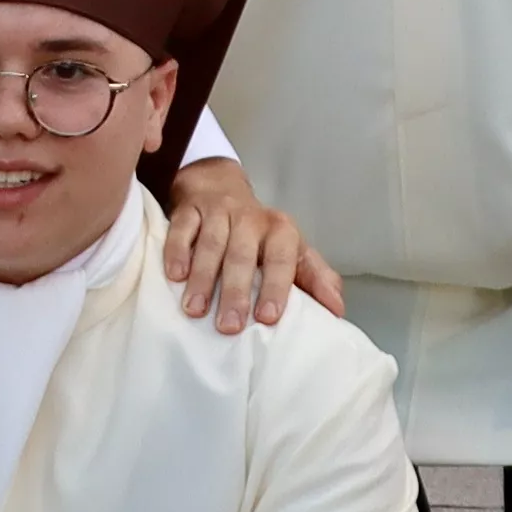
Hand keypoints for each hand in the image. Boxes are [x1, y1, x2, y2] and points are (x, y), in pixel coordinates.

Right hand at [158, 157, 340, 328]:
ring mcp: (217, 212)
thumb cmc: (257, 233)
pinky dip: (177, 252)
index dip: (276, 287)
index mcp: (280, 231)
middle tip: (229, 326)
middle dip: (235, 291)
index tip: (268, 317)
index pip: (281, 259)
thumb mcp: (291, 250)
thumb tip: (336, 309)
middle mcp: (249, 219)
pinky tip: (174, 277)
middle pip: (242, 255)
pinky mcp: (187, 209)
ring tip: (195, 311)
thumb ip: (314, 278)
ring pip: (210, 244)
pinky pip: (181, 229)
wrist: (218, 185)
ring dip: (203, 278)